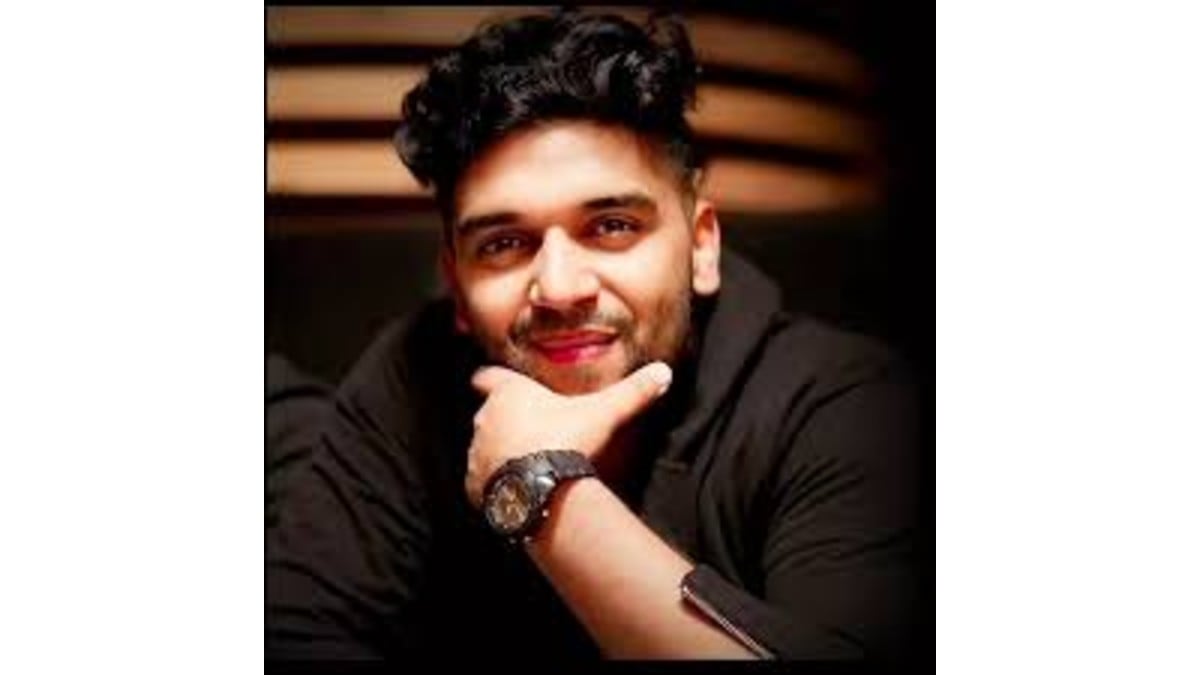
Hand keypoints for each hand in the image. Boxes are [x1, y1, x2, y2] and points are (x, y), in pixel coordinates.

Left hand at [464, 361, 672, 507]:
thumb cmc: (567, 440)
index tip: (487, 380)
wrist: (542, 488)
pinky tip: (519, 490)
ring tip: (528, 466)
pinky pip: (482, 482)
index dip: (490, 379)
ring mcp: (476, 453)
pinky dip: (496, 484)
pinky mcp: (473, 484)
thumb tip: (663, 372)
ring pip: (485, 449)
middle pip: (490, 415)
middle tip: (533, 433)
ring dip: (500, 454)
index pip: (488, 377)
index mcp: (510, 394)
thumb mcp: (605, 412)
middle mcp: (485, 419)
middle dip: (506, 422)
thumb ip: (633, 391)